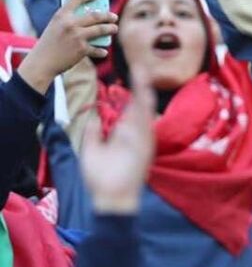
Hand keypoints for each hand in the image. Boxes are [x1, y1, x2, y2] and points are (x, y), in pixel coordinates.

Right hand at [18, 0, 117, 92]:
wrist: (42, 63)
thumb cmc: (49, 44)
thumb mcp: (55, 27)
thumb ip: (69, 21)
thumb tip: (91, 17)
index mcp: (61, 16)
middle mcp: (70, 24)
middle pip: (95, 16)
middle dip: (107, 16)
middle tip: (114, 17)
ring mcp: (77, 36)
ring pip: (101, 29)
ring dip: (110, 29)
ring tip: (114, 29)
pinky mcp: (82, 49)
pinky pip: (97, 49)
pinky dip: (101, 51)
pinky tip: (103, 52)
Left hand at [79, 68, 153, 213]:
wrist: (110, 199)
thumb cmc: (101, 178)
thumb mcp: (91, 151)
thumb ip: (94, 133)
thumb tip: (94, 116)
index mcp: (126, 134)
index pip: (130, 108)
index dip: (131, 92)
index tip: (131, 75)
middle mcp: (136, 135)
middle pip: (140, 105)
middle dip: (141, 86)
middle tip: (141, 67)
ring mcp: (141, 141)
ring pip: (144, 112)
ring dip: (144, 94)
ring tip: (144, 77)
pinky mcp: (143, 149)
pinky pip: (144, 127)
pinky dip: (144, 113)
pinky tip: (143, 98)